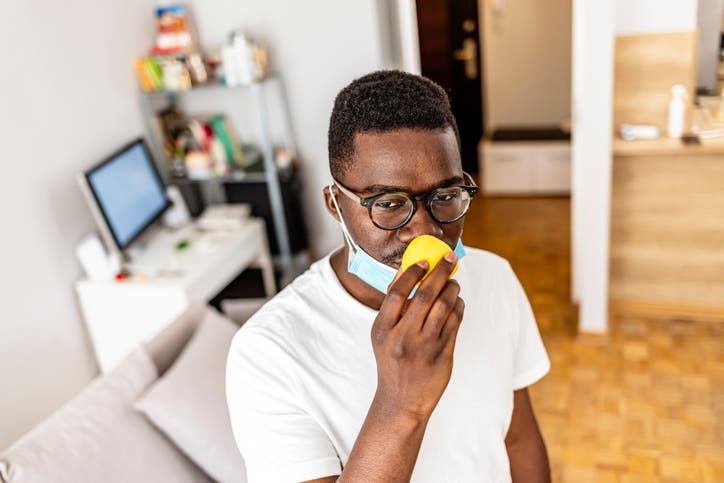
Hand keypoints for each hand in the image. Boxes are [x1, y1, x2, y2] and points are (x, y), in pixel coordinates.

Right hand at [370, 252, 464, 420]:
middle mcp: (403, 337)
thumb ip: (392, 306)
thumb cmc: (392, 361)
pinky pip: (455, 323)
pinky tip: (458, 302)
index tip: (424, 261)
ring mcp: (424, 347)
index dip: (412, 273)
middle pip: (426, 295)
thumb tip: (406, 270)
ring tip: (454, 282)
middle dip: (440, 272)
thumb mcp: (382, 335)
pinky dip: (459, 307)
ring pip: (445, 307)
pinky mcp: (443, 355)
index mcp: (383, 330)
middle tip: (449, 258)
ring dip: (453, 288)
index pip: (398, 293)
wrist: (402, 401)